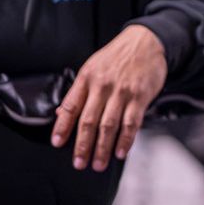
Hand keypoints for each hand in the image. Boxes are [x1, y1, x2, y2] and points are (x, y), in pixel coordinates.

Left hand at [51, 23, 167, 170]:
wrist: (146, 40)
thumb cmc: (118, 56)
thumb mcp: (92, 67)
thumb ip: (79, 91)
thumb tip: (61, 113)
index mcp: (87, 78)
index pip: (71, 106)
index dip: (62, 126)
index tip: (58, 143)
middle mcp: (103, 86)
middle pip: (89, 121)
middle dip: (82, 145)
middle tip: (79, 163)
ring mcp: (122, 92)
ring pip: (109, 125)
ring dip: (102, 148)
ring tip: (98, 164)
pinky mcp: (140, 96)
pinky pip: (131, 122)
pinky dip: (125, 140)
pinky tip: (120, 152)